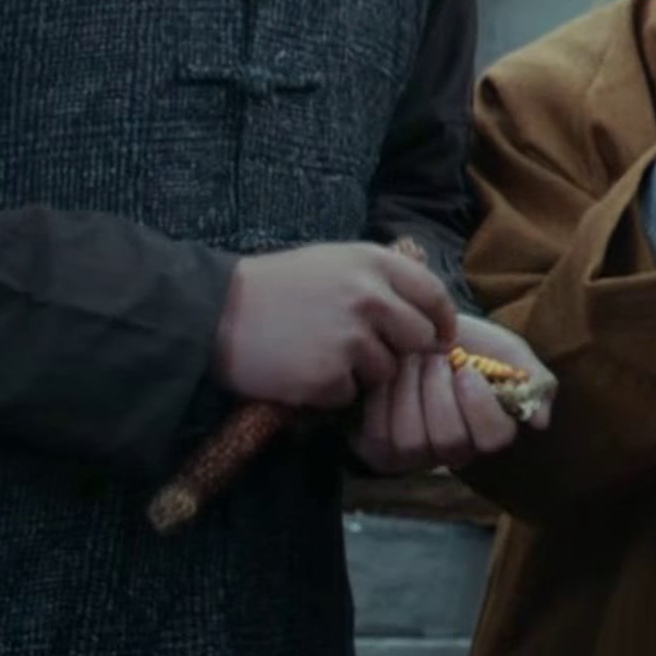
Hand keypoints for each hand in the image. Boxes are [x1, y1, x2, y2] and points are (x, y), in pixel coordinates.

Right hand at [217, 243, 453, 409]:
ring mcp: (350, 339)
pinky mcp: (327, 376)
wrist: (215, 313)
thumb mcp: (336, 261)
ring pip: (386, 372)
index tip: (438, 337)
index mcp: (375, 264)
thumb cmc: (277, 286)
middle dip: (403, 351)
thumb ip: (382, 278)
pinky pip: (350, 395)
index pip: (435, 295)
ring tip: (323, 355)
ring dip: (362, 373)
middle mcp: (370, 298)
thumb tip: (428, 309)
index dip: (441, 321)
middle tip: (372, 353)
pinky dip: (331, 391)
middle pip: (420, 339)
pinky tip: (304, 372)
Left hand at [351, 315, 542, 473]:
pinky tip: (388, 378)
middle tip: (434, 359)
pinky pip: (381, 435)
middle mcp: (455, 452)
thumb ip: (534, 380)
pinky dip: (383, 399)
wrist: (417, 332)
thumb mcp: (508, 352)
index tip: (466, 368)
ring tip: (411, 363)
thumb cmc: (468, 344)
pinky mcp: (381, 451)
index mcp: (490, 430)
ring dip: (409, 391)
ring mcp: (416, 456)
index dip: (479, 405)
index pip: (494, 438)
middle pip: (450, 441)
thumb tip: (540, 422)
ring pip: (412, 441)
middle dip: (438, 390)